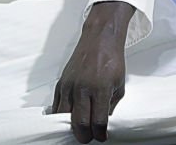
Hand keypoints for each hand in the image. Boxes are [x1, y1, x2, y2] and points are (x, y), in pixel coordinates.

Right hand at [51, 1, 133, 142]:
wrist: (100, 39)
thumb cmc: (112, 60)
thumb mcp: (119, 84)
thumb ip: (111, 104)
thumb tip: (103, 123)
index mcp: (100, 88)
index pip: (98, 120)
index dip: (100, 133)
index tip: (101, 137)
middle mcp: (83, 88)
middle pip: (80, 122)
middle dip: (84, 135)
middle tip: (89, 138)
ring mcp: (69, 85)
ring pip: (64, 116)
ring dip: (71, 127)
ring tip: (78, 131)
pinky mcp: (61, 82)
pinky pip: (56, 105)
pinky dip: (60, 115)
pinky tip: (66, 119)